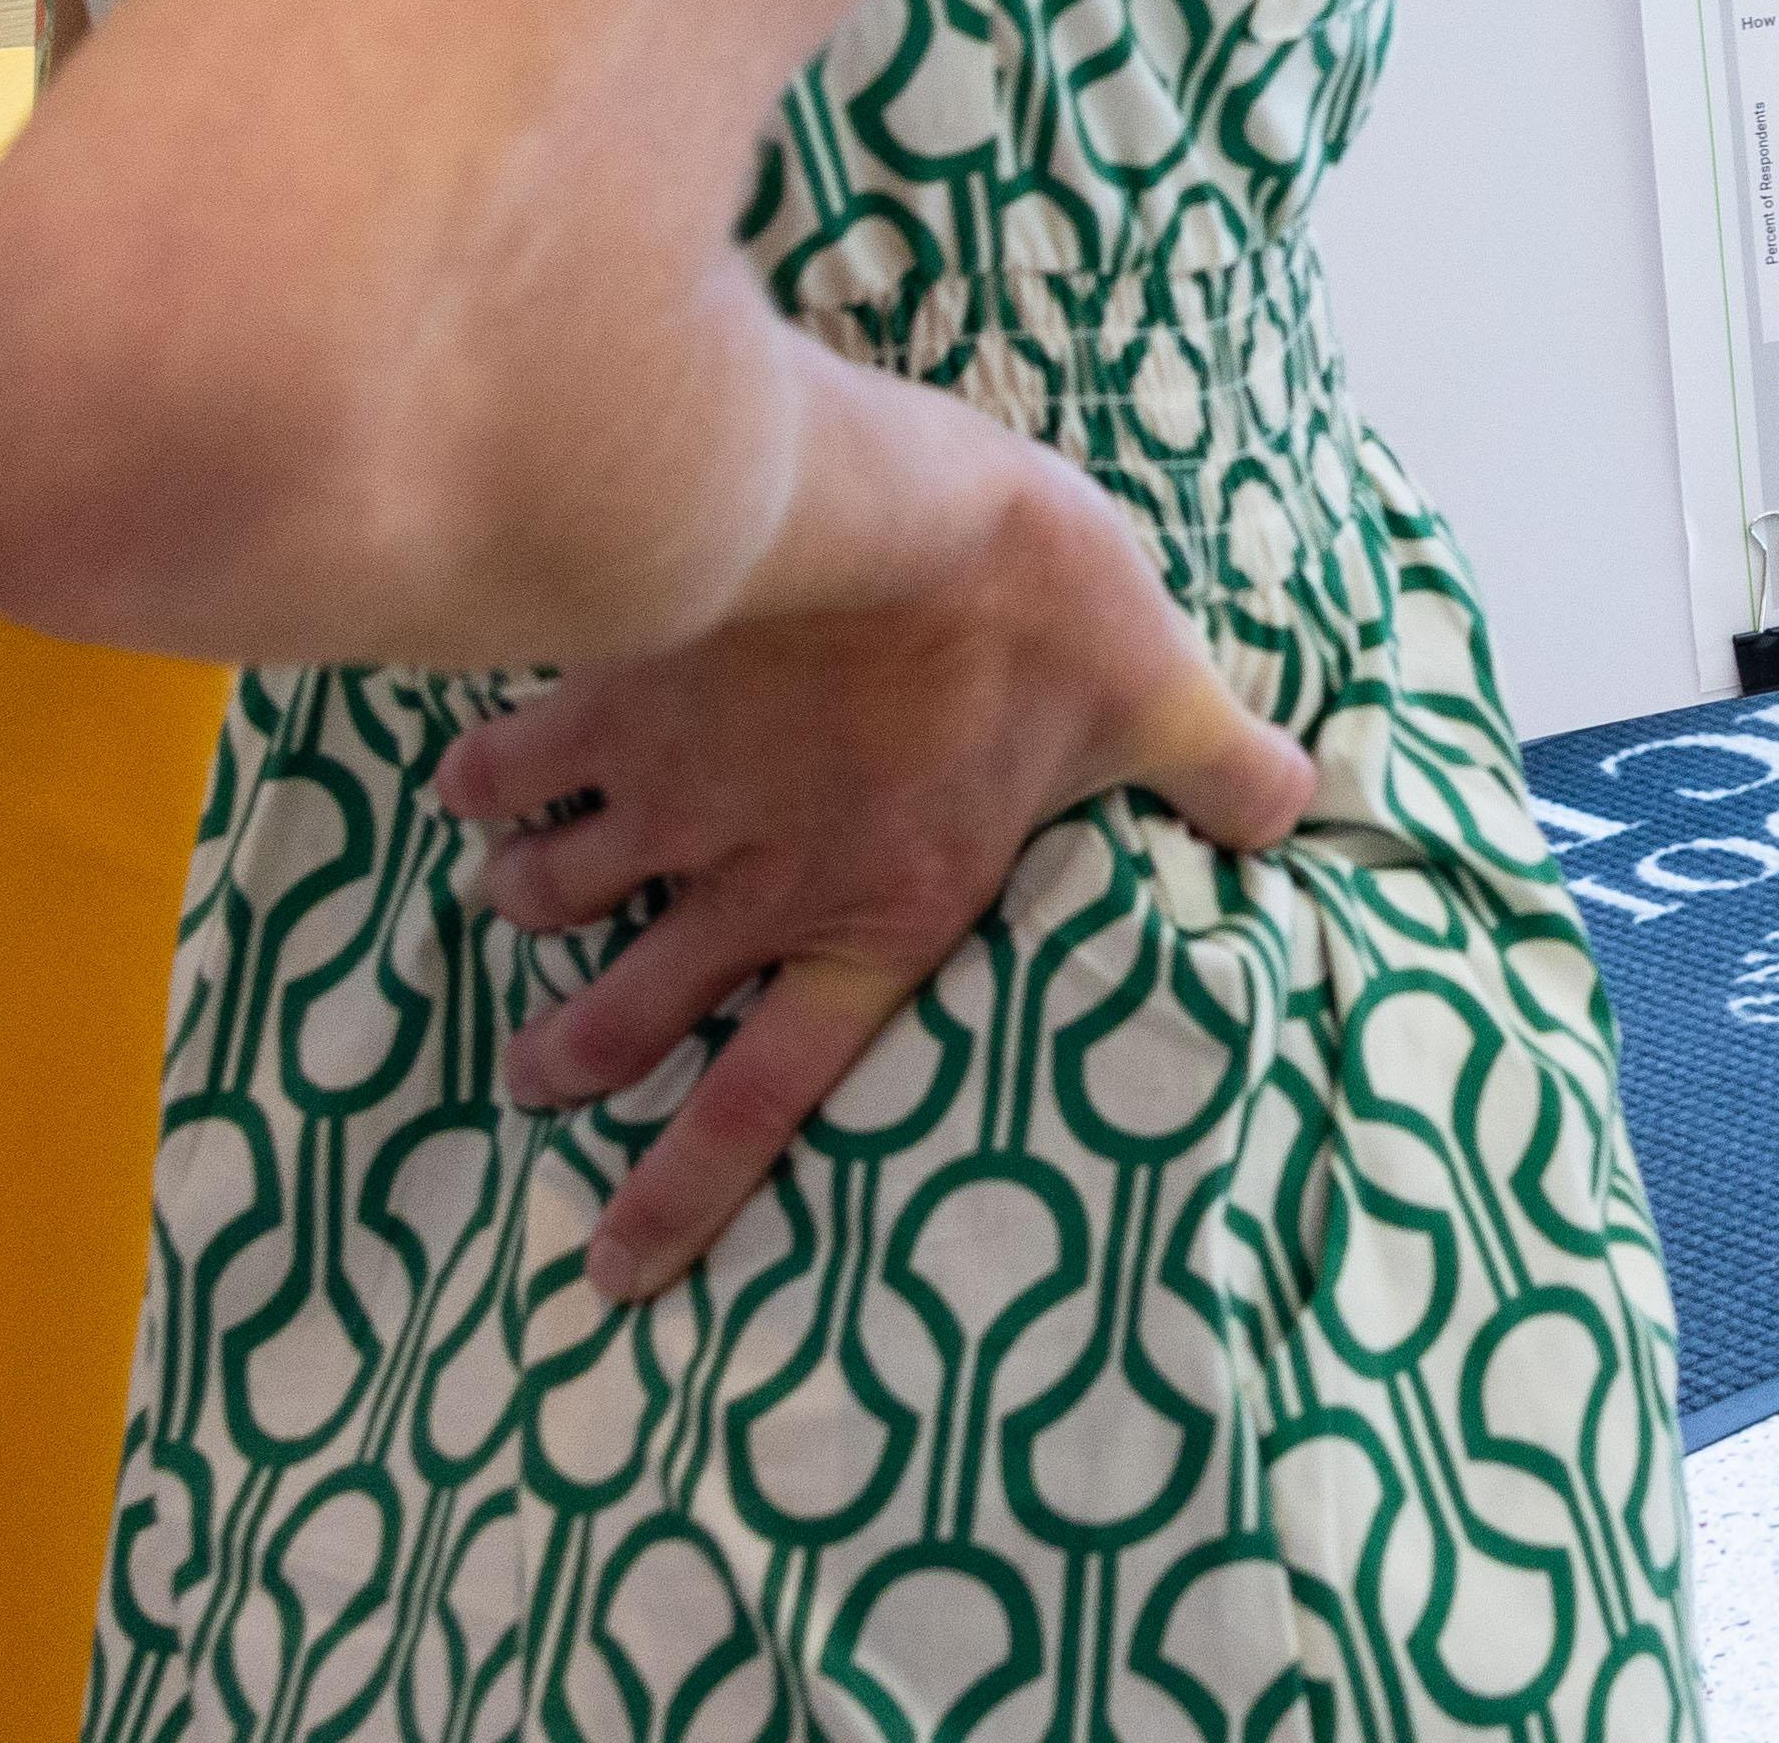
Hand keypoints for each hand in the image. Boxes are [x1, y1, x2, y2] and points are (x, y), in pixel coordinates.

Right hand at [435, 400, 1317, 1301]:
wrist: (889, 503)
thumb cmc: (1037, 606)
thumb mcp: (1159, 696)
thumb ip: (1222, 770)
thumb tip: (1303, 810)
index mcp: (881, 911)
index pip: (767, 1095)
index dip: (684, 1192)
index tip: (614, 1275)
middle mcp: (755, 883)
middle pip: (627, 1014)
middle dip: (570, 1058)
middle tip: (539, 1079)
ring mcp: (668, 800)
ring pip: (555, 899)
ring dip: (529, 912)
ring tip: (513, 907)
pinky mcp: (612, 706)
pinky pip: (514, 772)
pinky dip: (484, 788)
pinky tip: (474, 784)